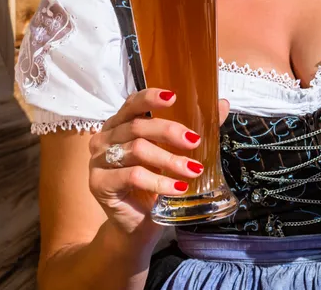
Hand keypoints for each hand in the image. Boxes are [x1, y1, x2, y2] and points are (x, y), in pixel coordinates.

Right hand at [86, 89, 230, 236]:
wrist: (137, 222)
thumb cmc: (154, 182)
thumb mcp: (173, 153)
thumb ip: (193, 129)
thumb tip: (222, 105)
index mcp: (120, 124)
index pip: (132, 104)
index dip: (151, 98)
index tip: (174, 98)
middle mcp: (105, 138)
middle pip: (137, 126)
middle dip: (169, 132)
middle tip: (195, 142)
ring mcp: (98, 161)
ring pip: (137, 150)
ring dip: (170, 160)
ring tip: (194, 170)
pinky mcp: (98, 183)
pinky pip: (132, 176)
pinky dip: (159, 181)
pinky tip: (178, 187)